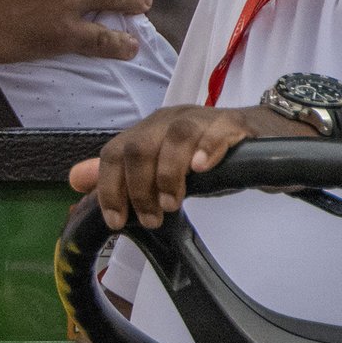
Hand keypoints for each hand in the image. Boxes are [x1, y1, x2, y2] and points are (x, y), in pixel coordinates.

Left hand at [67, 103, 314, 229]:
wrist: (266, 138)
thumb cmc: (207, 156)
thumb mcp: (161, 169)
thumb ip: (119, 174)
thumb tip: (75, 180)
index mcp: (149, 130)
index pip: (114, 152)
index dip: (108, 188)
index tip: (117, 222)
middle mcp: (171, 120)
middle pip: (139, 145)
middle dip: (139, 187)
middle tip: (151, 218)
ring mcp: (203, 119)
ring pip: (175, 136)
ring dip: (168, 173)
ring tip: (172, 203)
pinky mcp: (236, 125)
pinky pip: (218, 131)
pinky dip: (207, 148)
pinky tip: (202, 168)